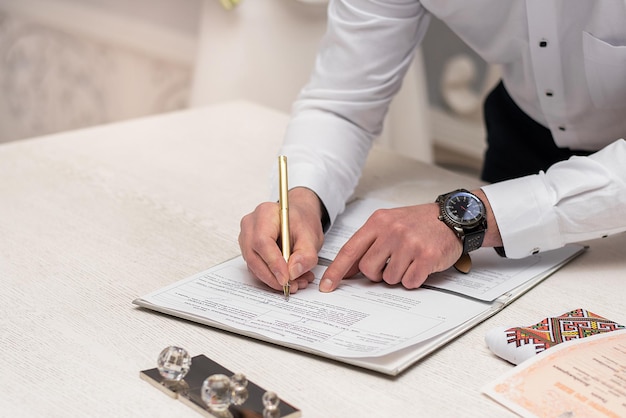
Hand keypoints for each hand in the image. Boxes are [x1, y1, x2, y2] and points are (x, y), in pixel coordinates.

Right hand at [239, 187, 324, 292]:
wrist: (298, 219)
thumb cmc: (302, 222)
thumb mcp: (311, 236)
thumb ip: (306, 255)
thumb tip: (293, 272)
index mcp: (265, 214)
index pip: (262, 241)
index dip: (273, 263)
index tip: (286, 278)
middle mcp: (250, 225)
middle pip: (254, 256)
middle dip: (273, 276)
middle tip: (292, 286)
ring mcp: (246, 238)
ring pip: (254, 266)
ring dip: (274, 279)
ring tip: (296, 283)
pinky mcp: (248, 251)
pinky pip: (256, 268)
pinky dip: (272, 277)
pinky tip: (289, 279)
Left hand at [319, 203, 462, 290]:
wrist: (453, 217)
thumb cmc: (419, 223)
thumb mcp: (389, 224)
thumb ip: (368, 244)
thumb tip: (347, 270)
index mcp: (378, 222)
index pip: (350, 250)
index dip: (336, 270)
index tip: (327, 285)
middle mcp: (392, 230)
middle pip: (368, 269)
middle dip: (376, 273)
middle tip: (391, 264)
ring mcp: (409, 243)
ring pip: (389, 278)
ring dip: (398, 275)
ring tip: (410, 260)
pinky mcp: (426, 256)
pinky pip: (409, 282)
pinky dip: (413, 279)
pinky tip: (420, 265)